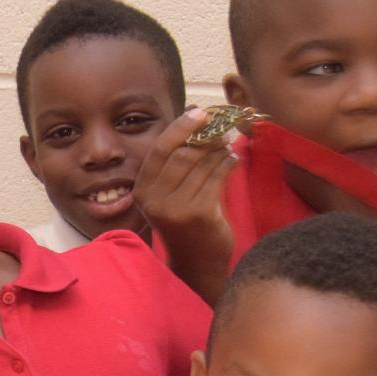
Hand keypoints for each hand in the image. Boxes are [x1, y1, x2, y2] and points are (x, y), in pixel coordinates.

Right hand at [135, 108, 239, 241]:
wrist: (196, 263)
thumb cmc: (185, 224)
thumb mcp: (170, 196)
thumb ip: (175, 166)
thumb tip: (195, 121)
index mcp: (143, 191)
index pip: (160, 150)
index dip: (180, 127)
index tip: (199, 112)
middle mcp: (155, 199)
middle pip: (182, 154)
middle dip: (204, 137)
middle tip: (221, 128)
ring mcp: (176, 208)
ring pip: (201, 164)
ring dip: (219, 149)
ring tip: (228, 144)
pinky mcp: (199, 214)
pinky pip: (216, 177)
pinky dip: (228, 163)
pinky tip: (233, 159)